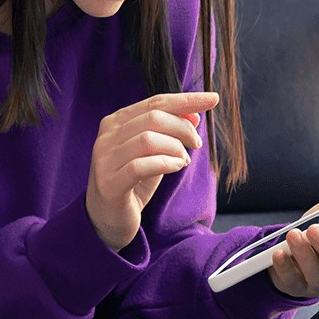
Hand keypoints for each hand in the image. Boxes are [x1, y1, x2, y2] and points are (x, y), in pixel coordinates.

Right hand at [86, 92, 219, 251]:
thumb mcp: (156, 153)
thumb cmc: (134, 182)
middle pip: (153, 118)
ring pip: (147, 139)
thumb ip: (171, 133)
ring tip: (183, 160)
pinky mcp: (109, 184)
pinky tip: (176, 167)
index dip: (186, 99)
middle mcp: (106, 136)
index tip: (213, 98)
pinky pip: (141, 166)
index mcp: (116, 122)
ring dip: (175, 148)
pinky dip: (166, 164)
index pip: (155, 102)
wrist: (108, 219)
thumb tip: (195, 114)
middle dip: (183, 128)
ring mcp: (104, 159)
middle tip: (196, 144)